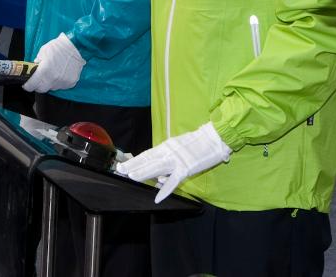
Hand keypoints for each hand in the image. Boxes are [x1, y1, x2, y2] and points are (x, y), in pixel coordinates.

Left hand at [22, 33, 84, 92]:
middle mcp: (54, 78)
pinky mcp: (71, 82)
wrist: (77, 46)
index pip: (32, 85)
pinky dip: (59, 82)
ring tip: (52, 72)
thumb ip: (37, 63)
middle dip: (38, 85)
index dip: (28, 85)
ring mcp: (63, 82)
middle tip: (38, 79)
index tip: (27, 84)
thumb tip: (34, 70)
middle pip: (41, 89)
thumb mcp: (43, 51)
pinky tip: (60, 73)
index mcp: (44, 70)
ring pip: (52, 88)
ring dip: (50, 82)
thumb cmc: (59, 47)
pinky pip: (61, 86)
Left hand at [115, 122, 231, 202]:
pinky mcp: (186, 169)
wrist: (214, 138)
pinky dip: (165, 189)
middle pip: (148, 160)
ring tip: (132, 177)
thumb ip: (168, 161)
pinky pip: (174, 181)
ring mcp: (177, 161)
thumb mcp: (179, 148)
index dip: (135, 160)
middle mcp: (169, 152)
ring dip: (144, 173)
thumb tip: (160, 178)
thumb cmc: (198, 143)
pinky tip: (157, 197)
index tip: (123, 164)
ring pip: (157, 168)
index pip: (147, 154)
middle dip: (134, 165)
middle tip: (120, 170)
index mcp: (167, 146)